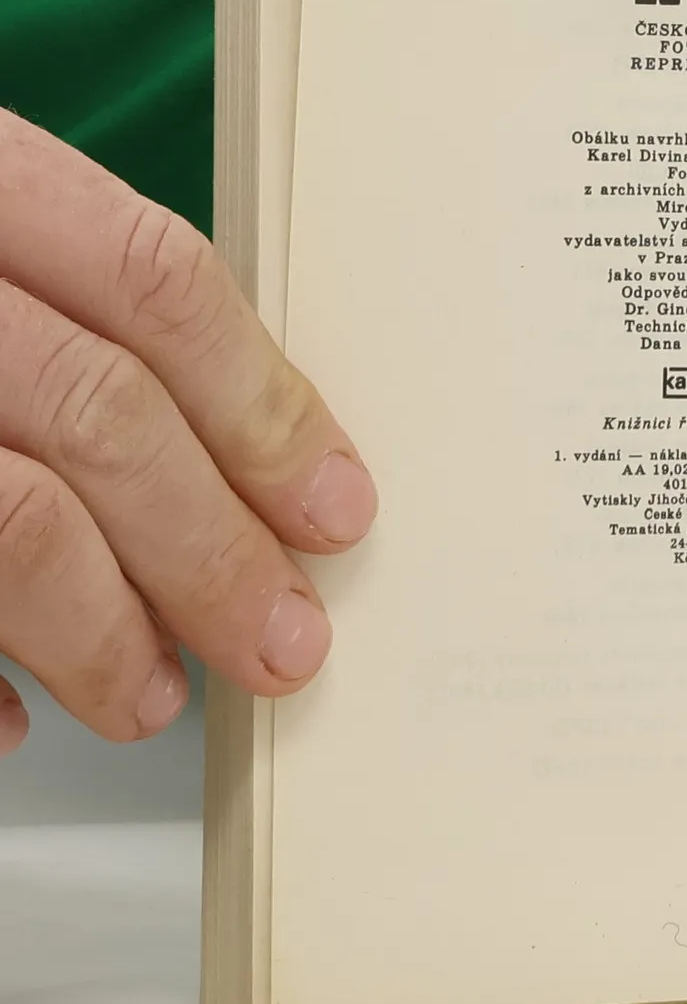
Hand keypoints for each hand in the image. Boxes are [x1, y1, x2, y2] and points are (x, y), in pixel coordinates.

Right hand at [0, 112, 376, 757]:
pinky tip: (8, 722)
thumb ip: (77, 305)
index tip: (337, 510)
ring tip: (155, 696)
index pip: (153, 281)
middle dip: (211, 551)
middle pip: (96, 414)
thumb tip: (247, 462)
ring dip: (102, 634)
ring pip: (7, 522)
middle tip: (282, 644)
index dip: (264, 407)